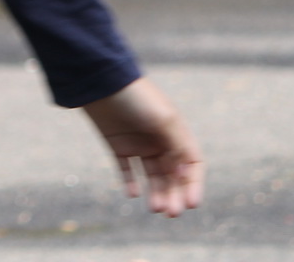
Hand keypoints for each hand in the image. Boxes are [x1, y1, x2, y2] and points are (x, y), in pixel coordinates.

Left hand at [81, 78, 204, 216]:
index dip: (193, 184)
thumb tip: (185, 175)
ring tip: (155, 208)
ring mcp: (139, 143)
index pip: (192, 164)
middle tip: (171, 212)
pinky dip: (131, 182)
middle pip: (172, 174)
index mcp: (175, 132)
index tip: (192, 204)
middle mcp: (160, 139)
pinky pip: (127, 169)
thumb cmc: (136, 98)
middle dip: (174, 194)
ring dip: (156, 192)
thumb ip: (178, 146)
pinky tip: (133, 194)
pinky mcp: (118, 145)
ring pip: (152, 175)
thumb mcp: (163, 119)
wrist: (100, 82)